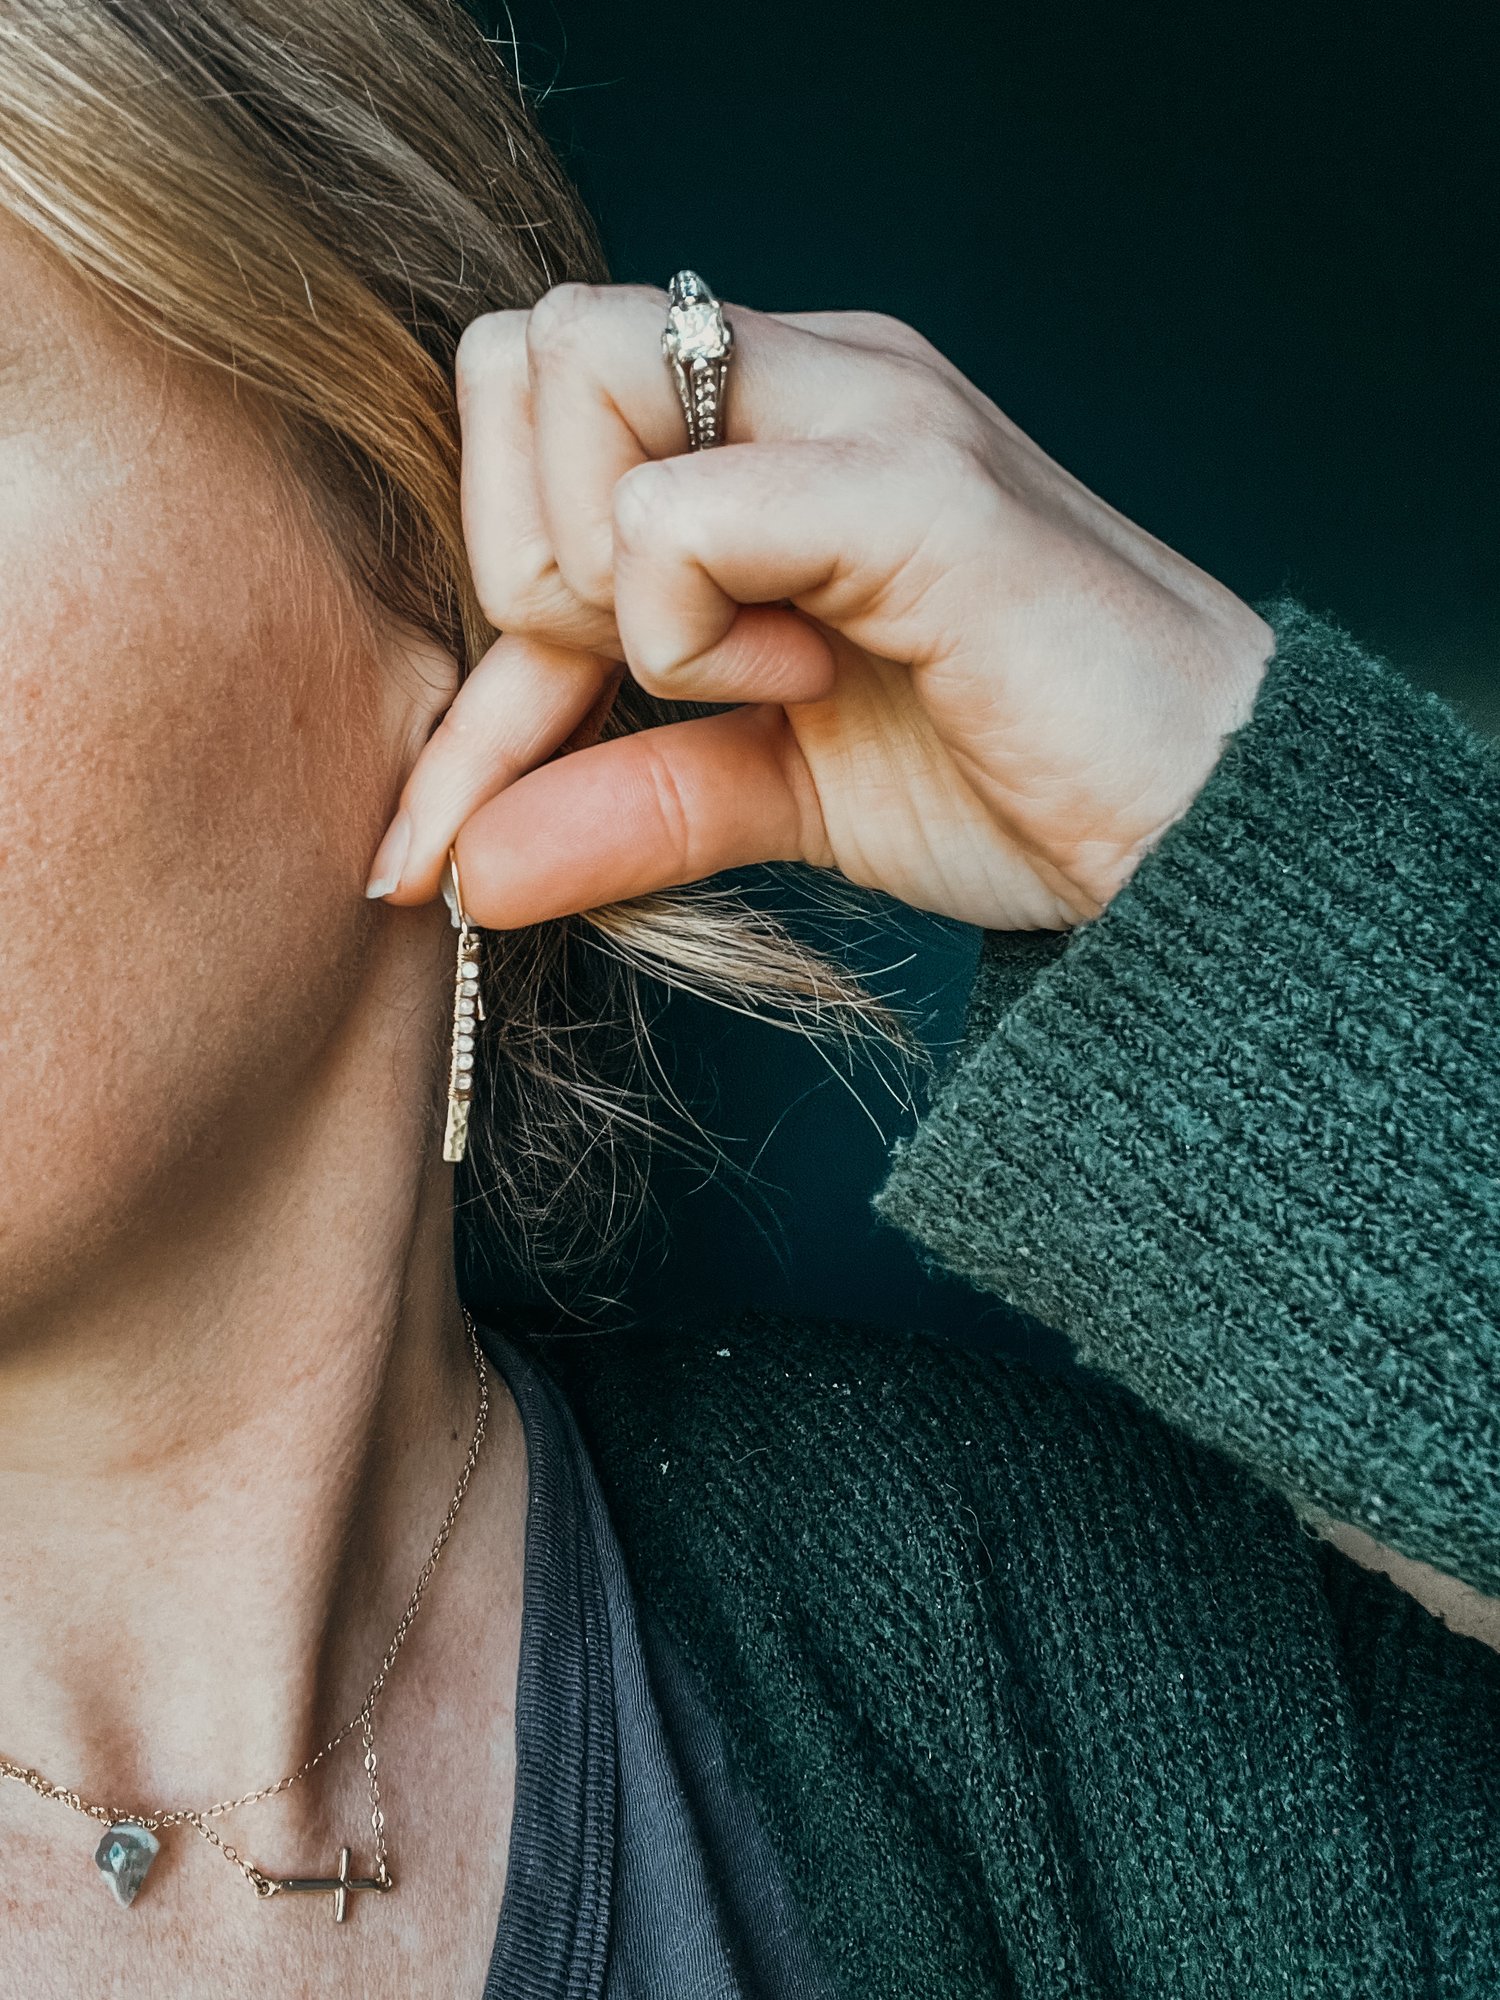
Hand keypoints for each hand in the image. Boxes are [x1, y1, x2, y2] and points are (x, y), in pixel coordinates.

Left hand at [367, 283, 1273, 931]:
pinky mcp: (919, 493)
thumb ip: (626, 801)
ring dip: (597, 572)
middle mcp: (814, 378)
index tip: (480, 797)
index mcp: (778, 426)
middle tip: (634, 680)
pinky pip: (684, 508)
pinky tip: (809, 681)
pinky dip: (686, 627)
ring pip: (578, 369)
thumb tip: (465, 866)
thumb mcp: (778, 792)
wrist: (1200, 830)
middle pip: (527, 342)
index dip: (481, 613)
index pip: (534, 415)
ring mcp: (870, 413)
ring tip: (743, 675)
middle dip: (518, 549)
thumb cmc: (1016, 781)